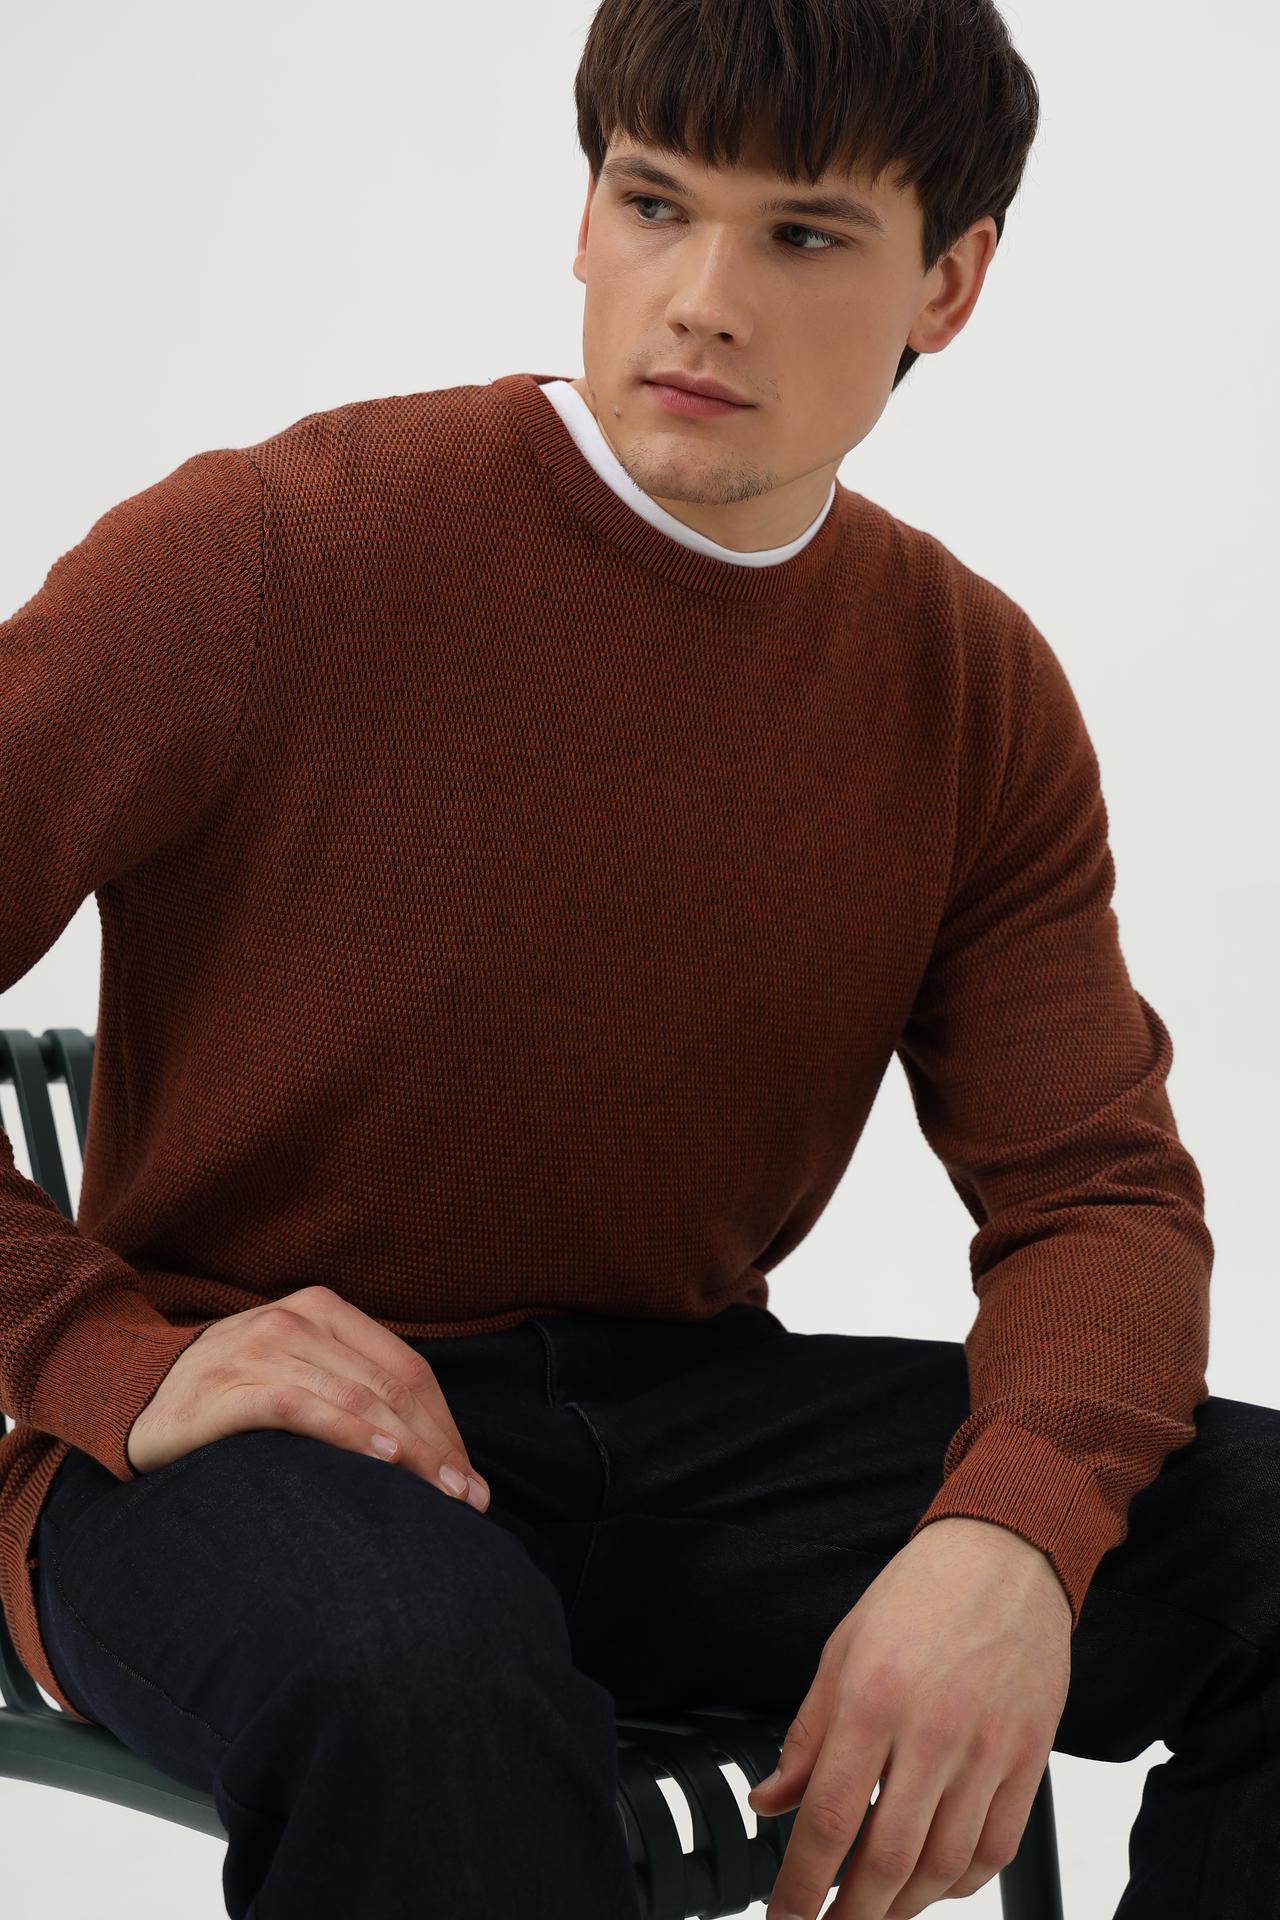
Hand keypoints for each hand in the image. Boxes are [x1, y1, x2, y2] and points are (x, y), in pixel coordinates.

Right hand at [125, 1283, 489, 1511]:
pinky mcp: (228, 1388)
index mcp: (324, 1310)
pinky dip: (347, 1431)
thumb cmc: (232, 1390)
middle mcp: (296, 1321)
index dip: (445, 1424)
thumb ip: (354, 1387)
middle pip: (391, 1385)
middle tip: (468, 1498)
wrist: (135, 1391)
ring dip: (408, 1448)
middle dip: (437, 1445)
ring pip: (356, 1396)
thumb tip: (429, 1450)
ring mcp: (260, 1350)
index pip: (406, 1369)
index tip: (470, 1477)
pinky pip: (301, 1407)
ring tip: (440, 1493)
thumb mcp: (298, 1370)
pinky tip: (381, 1459)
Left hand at [746, 1516, 1070, 1918]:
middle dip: (850, 1917)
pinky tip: (933, 1884)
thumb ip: (807, 1736)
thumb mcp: (842, 1651)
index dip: (801, 1886)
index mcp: (872, 1700)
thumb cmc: (917, 1597)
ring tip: (874, 1916)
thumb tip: (770, 1802)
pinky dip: (961, 1883)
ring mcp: (987, 1749)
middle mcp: (931, 1731)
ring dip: (902, 1908)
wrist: (1004, 1555)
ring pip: (943, 1866)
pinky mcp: (1029, 1757)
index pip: (830, 1820)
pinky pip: (995, 1848)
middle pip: (887, 1860)